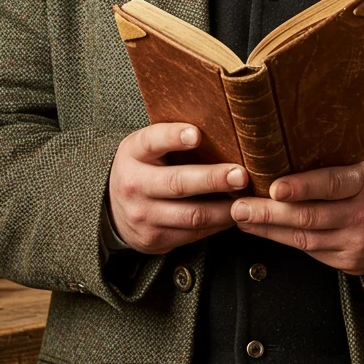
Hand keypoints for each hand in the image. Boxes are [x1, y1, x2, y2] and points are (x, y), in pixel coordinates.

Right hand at [108, 123, 246, 254]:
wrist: (116, 210)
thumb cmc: (145, 168)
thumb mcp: (148, 147)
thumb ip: (172, 138)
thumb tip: (221, 124)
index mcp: (134, 153)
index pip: (152, 141)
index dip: (173, 137)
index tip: (196, 134)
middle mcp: (134, 185)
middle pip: (177, 183)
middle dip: (213, 179)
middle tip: (241, 174)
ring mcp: (143, 215)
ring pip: (191, 214)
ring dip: (224, 208)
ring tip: (246, 198)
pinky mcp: (155, 239)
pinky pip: (193, 233)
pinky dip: (218, 224)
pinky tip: (234, 213)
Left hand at [231, 157, 363, 276]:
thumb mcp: (362, 165)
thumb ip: (332, 161)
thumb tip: (283, 145)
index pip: (332, 184)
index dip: (302, 187)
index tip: (274, 187)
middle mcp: (363, 214)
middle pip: (310, 216)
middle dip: (269, 212)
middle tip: (239, 206)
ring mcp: (357, 241)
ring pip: (304, 238)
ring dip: (267, 228)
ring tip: (241, 217)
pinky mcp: (349, 262)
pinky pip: (310, 251)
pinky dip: (282, 240)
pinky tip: (262, 230)